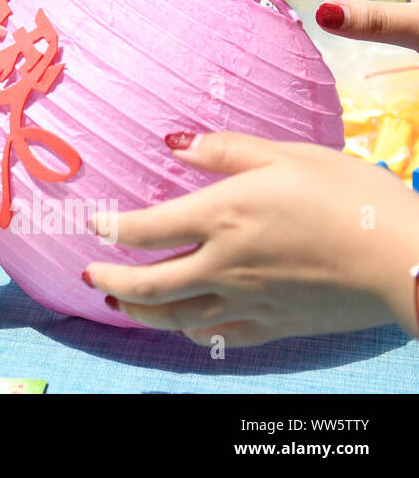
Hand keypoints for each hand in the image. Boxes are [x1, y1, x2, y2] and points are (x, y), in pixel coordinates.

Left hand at [84, 132, 418, 345]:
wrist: (407, 260)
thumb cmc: (350, 198)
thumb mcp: (287, 156)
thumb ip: (226, 151)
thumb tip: (175, 142)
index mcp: (221, 217)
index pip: (144, 229)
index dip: (112, 227)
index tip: (95, 223)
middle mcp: (223, 265)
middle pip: (147, 283)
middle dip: (111, 280)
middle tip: (90, 273)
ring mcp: (246, 301)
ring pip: (174, 316)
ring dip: (138, 310)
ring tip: (117, 303)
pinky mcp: (273, 326)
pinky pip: (217, 334)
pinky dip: (188, 330)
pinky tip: (181, 323)